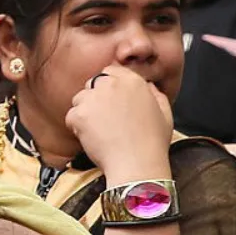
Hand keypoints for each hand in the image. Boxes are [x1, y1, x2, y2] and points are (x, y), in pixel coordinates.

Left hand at [65, 65, 172, 184]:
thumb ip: (155, 94)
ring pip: (79, 99)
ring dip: (84, 111)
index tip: (109, 100)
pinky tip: (91, 137)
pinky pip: (70, 116)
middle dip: (95, 98)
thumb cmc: (151, 143)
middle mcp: (113, 85)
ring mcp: (94, 98)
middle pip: (93, 83)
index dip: (108, 86)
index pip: (110, 71)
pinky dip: (76, 127)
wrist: (136, 163)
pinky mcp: (80, 114)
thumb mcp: (165, 112)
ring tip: (98, 130)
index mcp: (133, 81)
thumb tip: (147, 86)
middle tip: (102, 118)